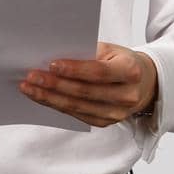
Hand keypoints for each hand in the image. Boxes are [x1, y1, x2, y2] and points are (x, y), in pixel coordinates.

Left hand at [19, 42, 157, 127]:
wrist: (144, 84)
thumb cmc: (122, 61)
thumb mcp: (111, 50)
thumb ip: (88, 53)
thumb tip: (54, 57)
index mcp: (131, 72)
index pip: (99, 72)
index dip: (74, 69)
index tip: (51, 64)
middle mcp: (126, 96)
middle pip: (85, 92)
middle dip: (55, 84)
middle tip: (31, 76)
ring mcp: (116, 113)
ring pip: (77, 107)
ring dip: (49, 97)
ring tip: (29, 87)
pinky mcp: (105, 123)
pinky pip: (76, 115)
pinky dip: (56, 105)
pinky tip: (42, 97)